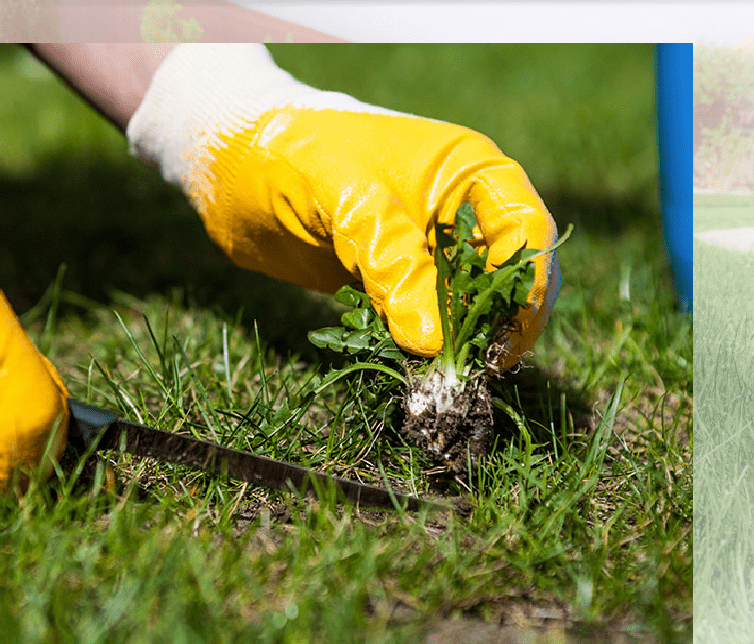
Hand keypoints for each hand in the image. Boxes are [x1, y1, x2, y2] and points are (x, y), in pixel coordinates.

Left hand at [128, 45, 559, 368]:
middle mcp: (459, 210)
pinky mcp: (395, 279)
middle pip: (508, 277)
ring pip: (469, 306)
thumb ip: (390, 262)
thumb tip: (431, 342)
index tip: (503, 338)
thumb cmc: (288, 155)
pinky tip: (409, 367)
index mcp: (466, 170)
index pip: (525, 231)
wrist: (228, 163)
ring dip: (460, 342)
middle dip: (496, 324)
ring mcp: (427, 248)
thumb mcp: (344, 199)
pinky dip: (423, 346)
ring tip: (439, 378)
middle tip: (469, 371)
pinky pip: (426, 320)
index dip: (524, 287)